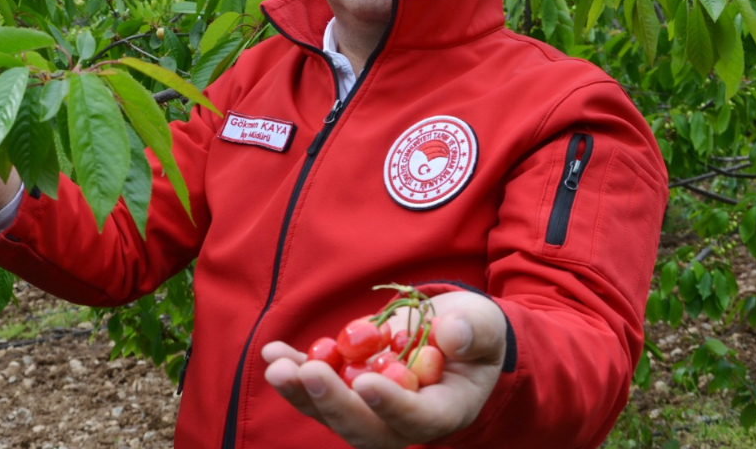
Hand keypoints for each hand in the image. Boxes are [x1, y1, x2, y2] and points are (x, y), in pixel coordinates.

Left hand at [261, 290, 506, 448]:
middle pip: (367, 429)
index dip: (392, 406)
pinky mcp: (347, 387)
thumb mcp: (483, 326)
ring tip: (277, 367)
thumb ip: (474, 333)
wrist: (448, 330)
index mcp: (444, 411)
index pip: (418, 420)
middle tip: (309, 374)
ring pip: (334, 413)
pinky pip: (317, 386)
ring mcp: (370, 407)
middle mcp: (402, 420)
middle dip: (335, 404)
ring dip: (302, 393)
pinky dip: (293, 370)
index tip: (367, 383)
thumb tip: (451, 336)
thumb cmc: (473, 331)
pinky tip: (272, 352)